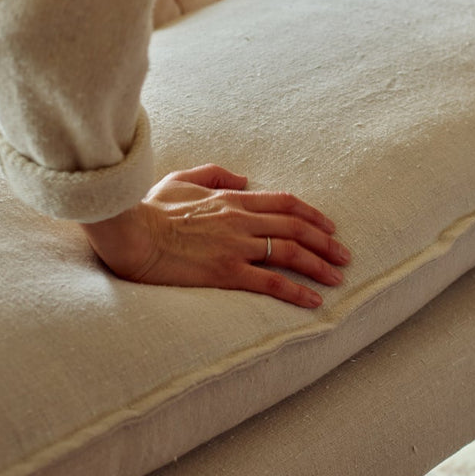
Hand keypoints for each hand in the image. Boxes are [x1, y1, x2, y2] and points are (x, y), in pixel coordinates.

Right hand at [80, 165, 349, 308]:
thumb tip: (245, 179)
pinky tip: (313, 301)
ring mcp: (235, 246)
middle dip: (325, 242)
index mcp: (232, 200)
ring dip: (318, 265)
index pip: (284, 203)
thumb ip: (216, 175)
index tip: (329, 228)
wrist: (130, 233)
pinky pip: (270, 282)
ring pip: (290, 252)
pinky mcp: (225, 272)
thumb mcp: (182, 179)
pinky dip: (296, 291)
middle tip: (344, 256)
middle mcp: (241, 220)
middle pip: (296, 227)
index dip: (312, 215)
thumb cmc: (149, 209)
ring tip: (336, 277)